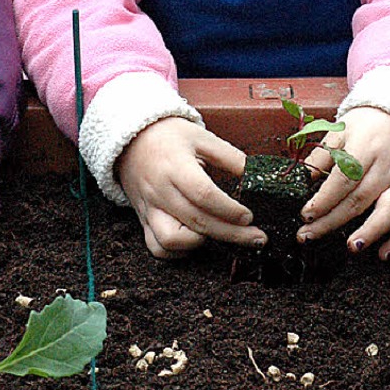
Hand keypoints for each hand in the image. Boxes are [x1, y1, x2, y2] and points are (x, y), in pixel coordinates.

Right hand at [117, 116, 266, 258]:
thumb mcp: (202, 137)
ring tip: (223, 235)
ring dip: (200, 243)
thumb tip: (255, 175)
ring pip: (170, 241)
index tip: (250, 215)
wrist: (132, 139)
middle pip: (195, 221)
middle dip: (231, 234)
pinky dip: (178, 253)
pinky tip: (199, 242)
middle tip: (258, 238)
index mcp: (175, 166)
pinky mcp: (143, 220)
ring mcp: (149, 209)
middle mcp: (160, 191)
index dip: (229, 209)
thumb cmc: (170, 136)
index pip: (202, 194)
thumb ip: (230, 157)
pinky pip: (157, 247)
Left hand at [296, 106, 389, 260]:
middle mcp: (386, 167)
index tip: (305, 214)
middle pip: (359, 199)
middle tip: (307, 237)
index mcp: (366, 147)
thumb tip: (302, 181)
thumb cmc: (367, 126)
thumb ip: (322, 156)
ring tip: (351, 248)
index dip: (324, 199)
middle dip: (331, 221)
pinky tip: (384, 255)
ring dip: (370, 233)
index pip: (344, 178)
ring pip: (389, 212)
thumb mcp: (341, 130)